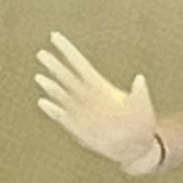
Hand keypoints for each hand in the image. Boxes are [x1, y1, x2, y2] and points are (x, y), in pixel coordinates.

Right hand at [36, 32, 160, 174]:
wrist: (135, 146)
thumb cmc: (141, 123)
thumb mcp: (143, 105)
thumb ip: (139, 92)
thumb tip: (140, 78)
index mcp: (100, 86)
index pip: (79, 63)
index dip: (67, 50)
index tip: (55, 36)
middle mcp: (87, 96)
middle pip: (66, 77)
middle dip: (54, 65)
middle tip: (41, 53)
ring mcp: (80, 110)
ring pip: (61, 94)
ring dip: (51, 86)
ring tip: (39, 77)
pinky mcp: (76, 126)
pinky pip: (61, 115)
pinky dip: (52, 109)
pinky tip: (43, 102)